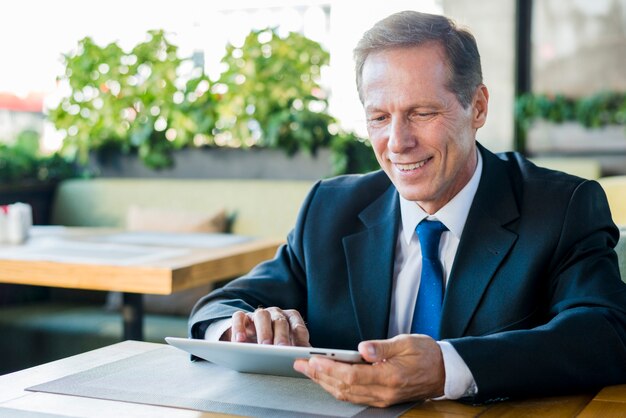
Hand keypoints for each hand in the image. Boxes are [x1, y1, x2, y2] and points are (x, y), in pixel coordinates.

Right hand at [221, 307, 310, 345]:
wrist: (249, 339)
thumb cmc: (273, 345)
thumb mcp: (286, 348)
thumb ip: (296, 352)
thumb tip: (308, 364)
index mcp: (290, 319)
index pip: (298, 326)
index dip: (300, 338)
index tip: (302, 350)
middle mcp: (275, 314)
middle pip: (280, 321)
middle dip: (282, 336)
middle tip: (282, 349)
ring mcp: (258, 314)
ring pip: (262, 316)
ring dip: (264, 331)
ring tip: (263, 346)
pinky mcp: (241, 317)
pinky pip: (239, 318)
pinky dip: (239, 328)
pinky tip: (240, 341)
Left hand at [293, 334, 444, 406]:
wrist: (446, 372)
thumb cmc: (428, 354)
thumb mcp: (407, 342)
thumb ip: (382, 346)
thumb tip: (362, 348)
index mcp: (390, 377)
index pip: (351, 376)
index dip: (329, 368)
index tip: (313, 359)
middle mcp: (384, 392)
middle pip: (343, 387)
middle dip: (318, 375)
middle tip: (300, 364)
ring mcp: (382, 399)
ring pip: (346, 395)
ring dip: (324, 383)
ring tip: (307, 370)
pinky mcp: (382, 399)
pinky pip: (353, 397)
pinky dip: (336, 388)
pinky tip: (326, 379)